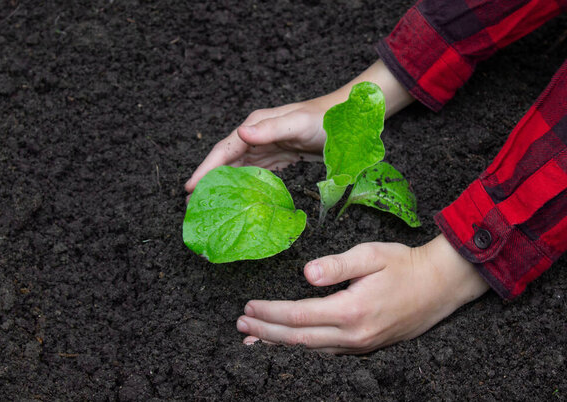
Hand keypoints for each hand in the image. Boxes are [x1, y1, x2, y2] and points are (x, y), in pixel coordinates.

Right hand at [185, 100, 326, 192]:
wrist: (348, 119)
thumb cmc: (325, 119)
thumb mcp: (298, 123)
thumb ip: (271, 128)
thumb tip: (242, 134)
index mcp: (255, 126)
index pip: (224, 150)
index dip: (206, 169)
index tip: (191, 189)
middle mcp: (255, 136)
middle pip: (225, 161)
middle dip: (208, 182)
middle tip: (191, 206)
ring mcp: (264, 147)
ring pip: (236, 170)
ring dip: (221, 186)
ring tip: (208, 206)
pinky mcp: (275, 158)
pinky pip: (252, 174)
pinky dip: (241, 187)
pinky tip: (235, 199)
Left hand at [236, 234, 488, 353]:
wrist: (441, 285)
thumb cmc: (405, 264)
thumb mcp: (371, 255)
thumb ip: (336, 265)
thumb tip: (305, 273)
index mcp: (351, 310)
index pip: (298, 315)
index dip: (269, 313)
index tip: (248, 307)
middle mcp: (353, 334)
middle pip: (298, 338)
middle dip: (266, 332)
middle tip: (241, 326)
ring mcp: (361, 344)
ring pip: (311, 349)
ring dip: (280, 343)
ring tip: (254, 339)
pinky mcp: (366, 345)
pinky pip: (326, 351)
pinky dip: (302, 347)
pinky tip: (291, 344)